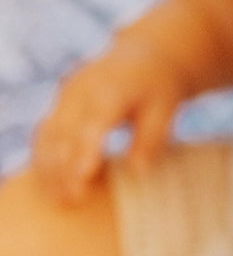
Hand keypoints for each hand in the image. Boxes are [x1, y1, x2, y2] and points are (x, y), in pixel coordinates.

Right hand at [33, 41, 188, 202]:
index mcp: (113, 87)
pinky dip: (44, 158)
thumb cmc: (159, 87)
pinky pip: (44, 131)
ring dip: (48, 167)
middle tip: (72, 200)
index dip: (86, 150)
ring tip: (60, 199)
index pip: (95, 122)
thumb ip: (151, 138)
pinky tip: (53, 183)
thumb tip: (138, 171)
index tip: (84, 179)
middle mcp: (83, 88)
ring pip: (47, 133)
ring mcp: (67, 93)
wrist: (145, 55)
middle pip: (64, 131)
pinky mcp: (60, 101)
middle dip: (64, 168)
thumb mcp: (166, 108)